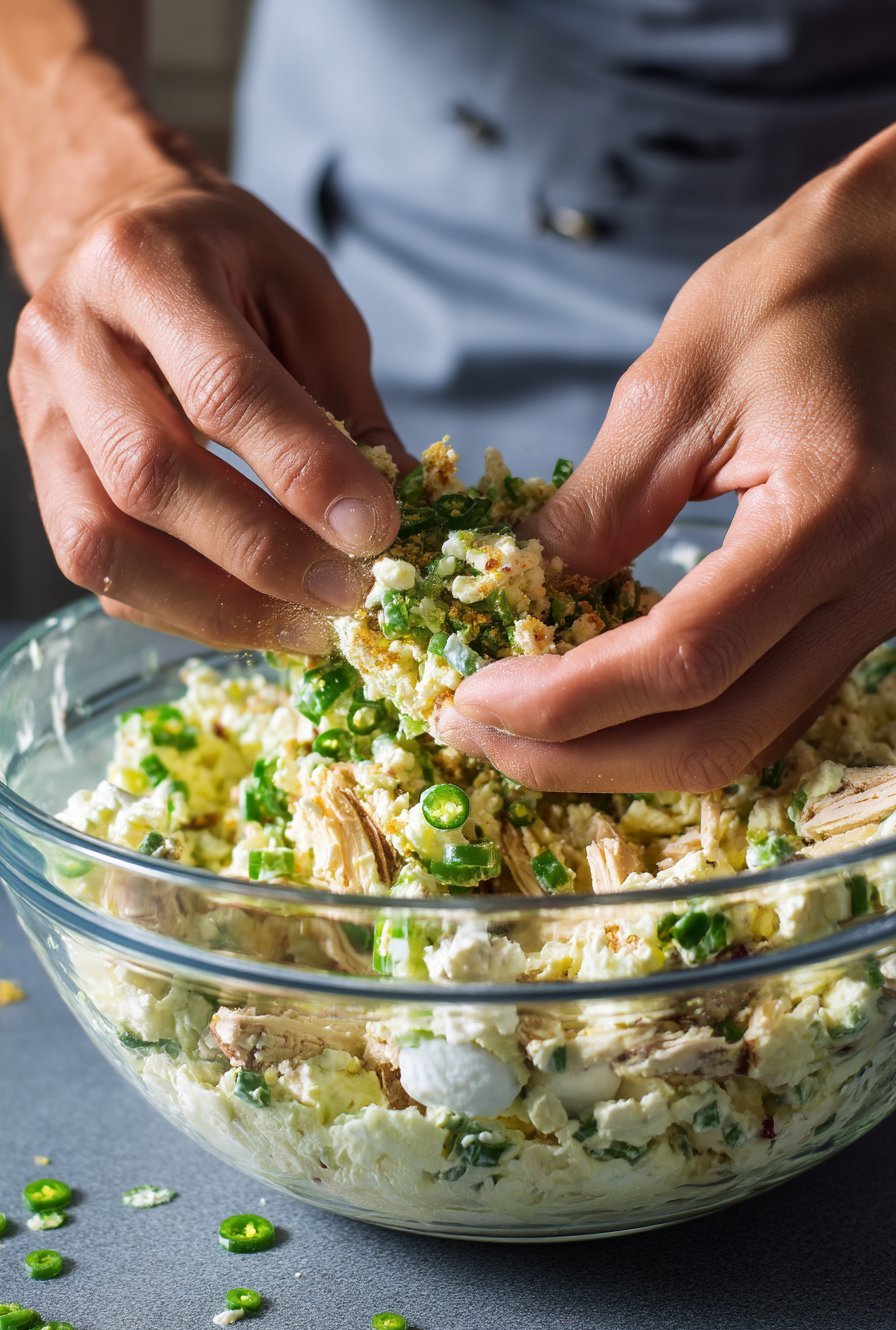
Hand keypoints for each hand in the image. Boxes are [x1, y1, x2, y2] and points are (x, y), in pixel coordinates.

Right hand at [10, 174, 410, 651]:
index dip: (303, 471)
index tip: (375, 530)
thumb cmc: (228, 265)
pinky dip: (180, 610)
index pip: (223, 388)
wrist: (116, 234)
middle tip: (349, 593)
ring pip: (104, 542)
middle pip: (152, 475)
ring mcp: (40, 415)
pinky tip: (252, 616)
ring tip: (306, 625)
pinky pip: (98, 569)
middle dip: (263, 553)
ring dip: (215, 605)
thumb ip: (347, 402)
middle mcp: (71, 340)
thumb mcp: (307, 298)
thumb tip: (394, 515)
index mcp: (147, 268)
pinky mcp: (39, 475)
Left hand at [439, 125, 895, 792]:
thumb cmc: (801, 294)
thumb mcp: (675, 386)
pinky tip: (599, 702)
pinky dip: (670, 723)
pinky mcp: (863, 616)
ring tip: (520, 728)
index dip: (565, 702)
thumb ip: (598, 508)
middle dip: (579, 758)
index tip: (472, 693)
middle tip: (477, 732)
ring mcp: (882, 613)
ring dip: (620, 756)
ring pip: (743, 742)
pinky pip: (763, 706)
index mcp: (832, 512)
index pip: (683, 662)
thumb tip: (518, 597)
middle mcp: (876, 587)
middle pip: (715, 738)